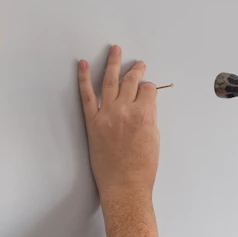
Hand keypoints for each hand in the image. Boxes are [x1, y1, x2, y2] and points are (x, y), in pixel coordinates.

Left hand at [78, 45, 157, 201]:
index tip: (148, 91)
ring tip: (115, 50)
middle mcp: (125, 110)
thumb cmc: (142, 169)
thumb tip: (146, 106)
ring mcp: (107, 115)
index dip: (150, 88)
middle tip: (138, 63)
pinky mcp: (92, 122)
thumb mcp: (154, 139)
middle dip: (136, 70)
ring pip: (110, 81)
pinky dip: (83, 79)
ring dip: (113, 63)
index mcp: (144, 114)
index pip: (148, 89)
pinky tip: (83, 65)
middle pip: (131, 81)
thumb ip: (150, 118)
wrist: (125, 186)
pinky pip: (86, 96)